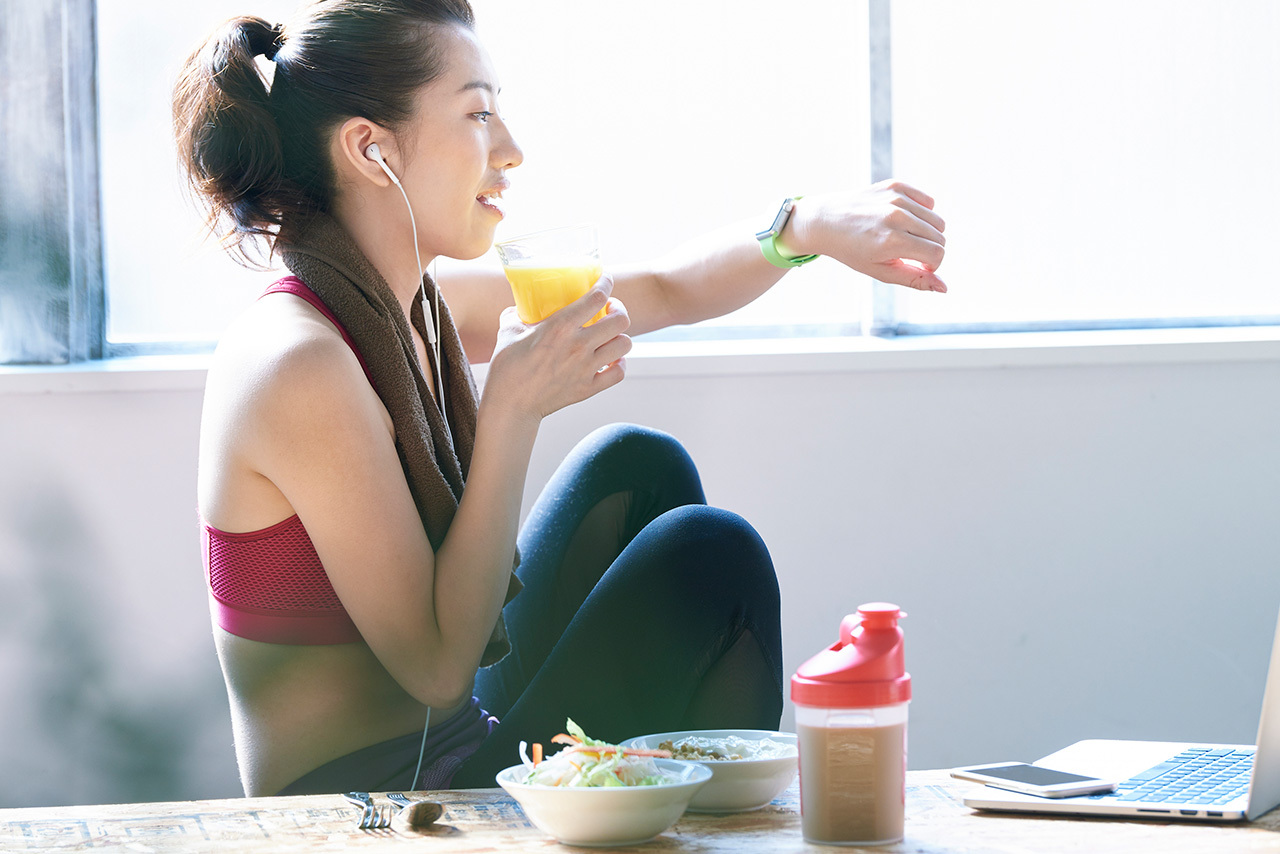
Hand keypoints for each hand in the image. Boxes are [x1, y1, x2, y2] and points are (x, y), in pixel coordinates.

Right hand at [483, 273, 631, 421]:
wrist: (510, 405)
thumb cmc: (507, 367)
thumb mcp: (508, 330)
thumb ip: (517, 313)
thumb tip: (520, 306)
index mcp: (560, 327)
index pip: (597, 297)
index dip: (606, 283)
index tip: (605, 279)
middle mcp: (578, 346)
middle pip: (620, 320)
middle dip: (618, 310)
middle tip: (610, 310)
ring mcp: (586, 368)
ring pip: (624, 345)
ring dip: (620, 336)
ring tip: (610, 335)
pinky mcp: (589, 388)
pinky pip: (619, 372)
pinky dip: (619, 364)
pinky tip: (610, 360)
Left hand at [785, 180, 947, 292]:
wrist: (825, 221)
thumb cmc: (852, 251)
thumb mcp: (881, 271)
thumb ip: (915, 279)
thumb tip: (945, 288)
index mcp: (892, 241)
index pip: (937, 254)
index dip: (931, 265)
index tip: (916, 265)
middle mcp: (896, 217)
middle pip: (940, 237)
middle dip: (929, 249)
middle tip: (906, 253)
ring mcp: (896, 198)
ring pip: (936, 220)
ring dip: (926, 233)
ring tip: (903, 237)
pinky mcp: (895, 186)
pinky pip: (928, 202)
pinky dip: (921, 213)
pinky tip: (902, 220)